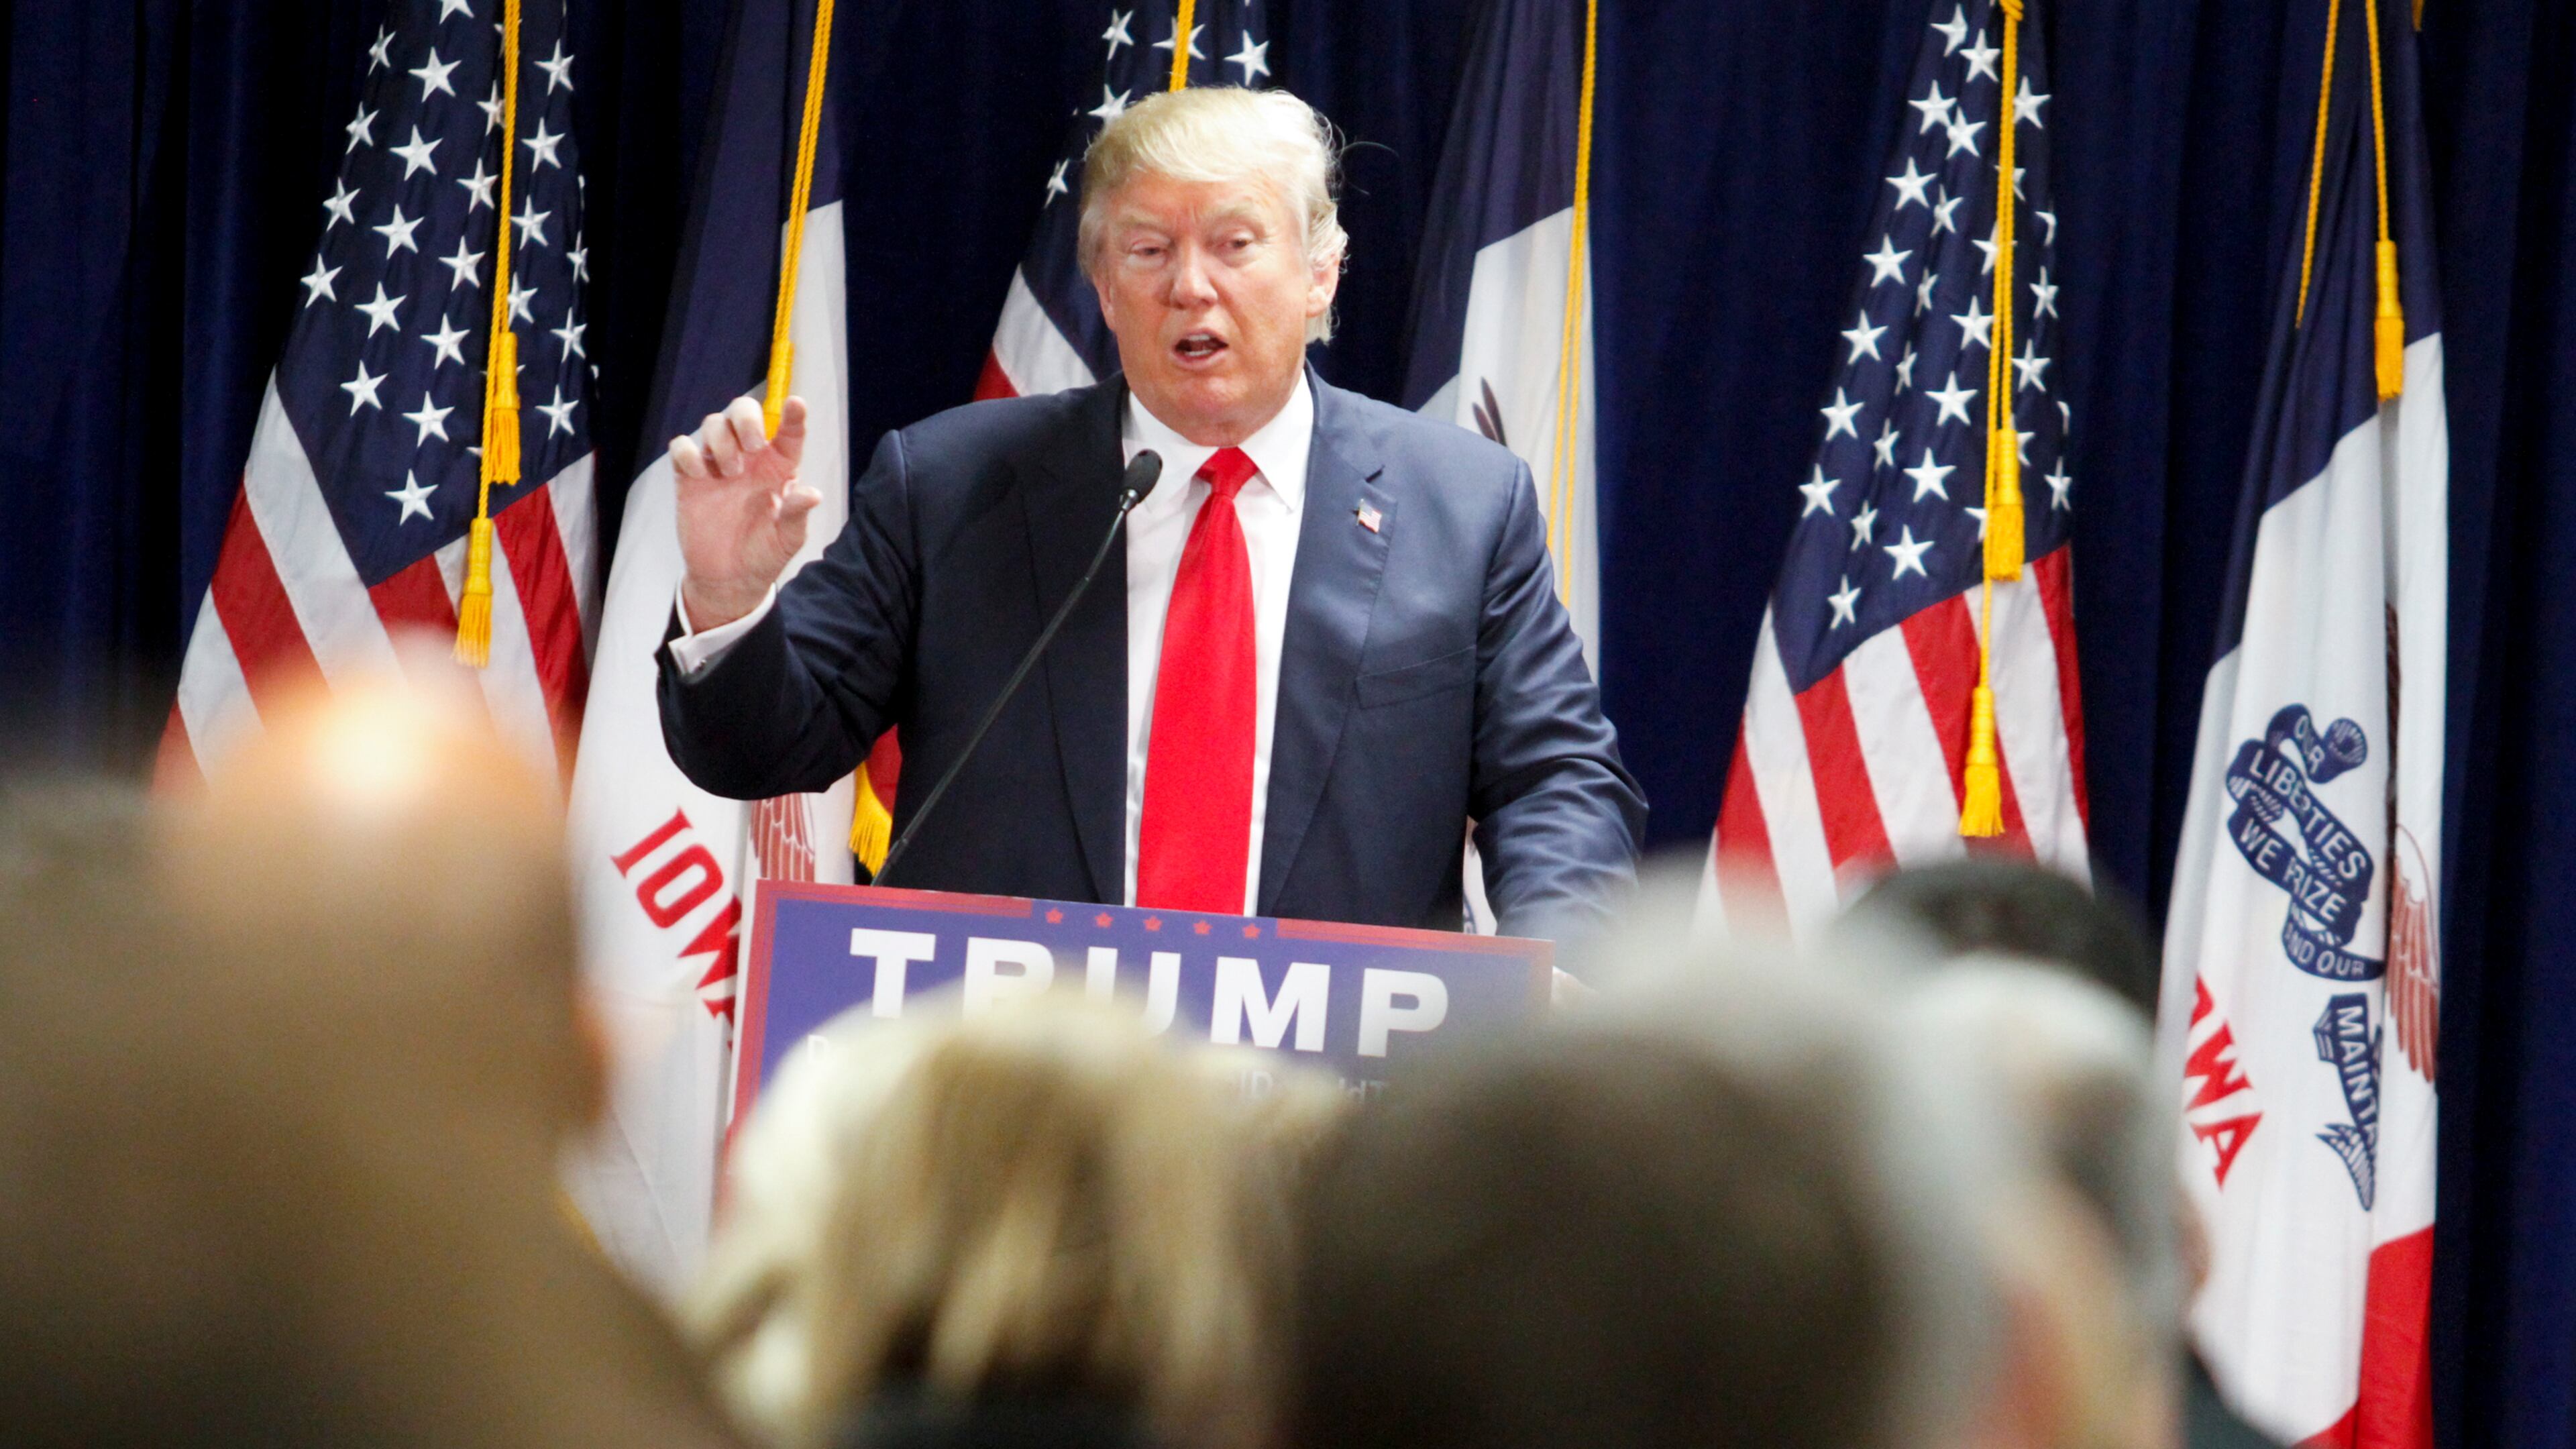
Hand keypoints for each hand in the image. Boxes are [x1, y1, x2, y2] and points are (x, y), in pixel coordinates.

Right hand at [672, 395, 820, 629]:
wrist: (729, 578)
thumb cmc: (764, 552)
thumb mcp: (788, 538)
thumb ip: (797, 513)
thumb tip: (813, 494)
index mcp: (779, 467)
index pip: (789, 431)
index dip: (793, 415)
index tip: (797, 404)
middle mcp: (749, 458)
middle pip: (742, 412)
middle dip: (746, 418)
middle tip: (753, 445)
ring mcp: (717, 465)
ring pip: (713, 423)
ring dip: (721, 440)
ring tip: (731, 473)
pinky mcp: (689, 478)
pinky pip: (681, 448)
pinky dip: (687, 452)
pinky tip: (699, 474)